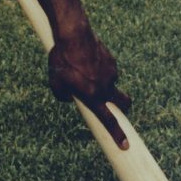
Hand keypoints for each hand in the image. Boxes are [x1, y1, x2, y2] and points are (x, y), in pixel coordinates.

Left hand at [48, 33, 130, 148]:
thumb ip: (61, 95)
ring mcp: (111, 73)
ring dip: (102, 82)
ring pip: (110, 83)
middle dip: (123, 108)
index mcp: (92, 96)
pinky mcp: (111, 61)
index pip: (108, 120)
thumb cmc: (62, 59)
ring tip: (82, 69)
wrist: (74, 34)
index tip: (125, 146)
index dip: (117, 134)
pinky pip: (107, 69)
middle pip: (124, 103)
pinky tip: (86, 58)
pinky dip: (99, 68)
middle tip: (118, 108)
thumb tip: (69, 97)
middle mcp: (105, 87)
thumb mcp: (54, 81)